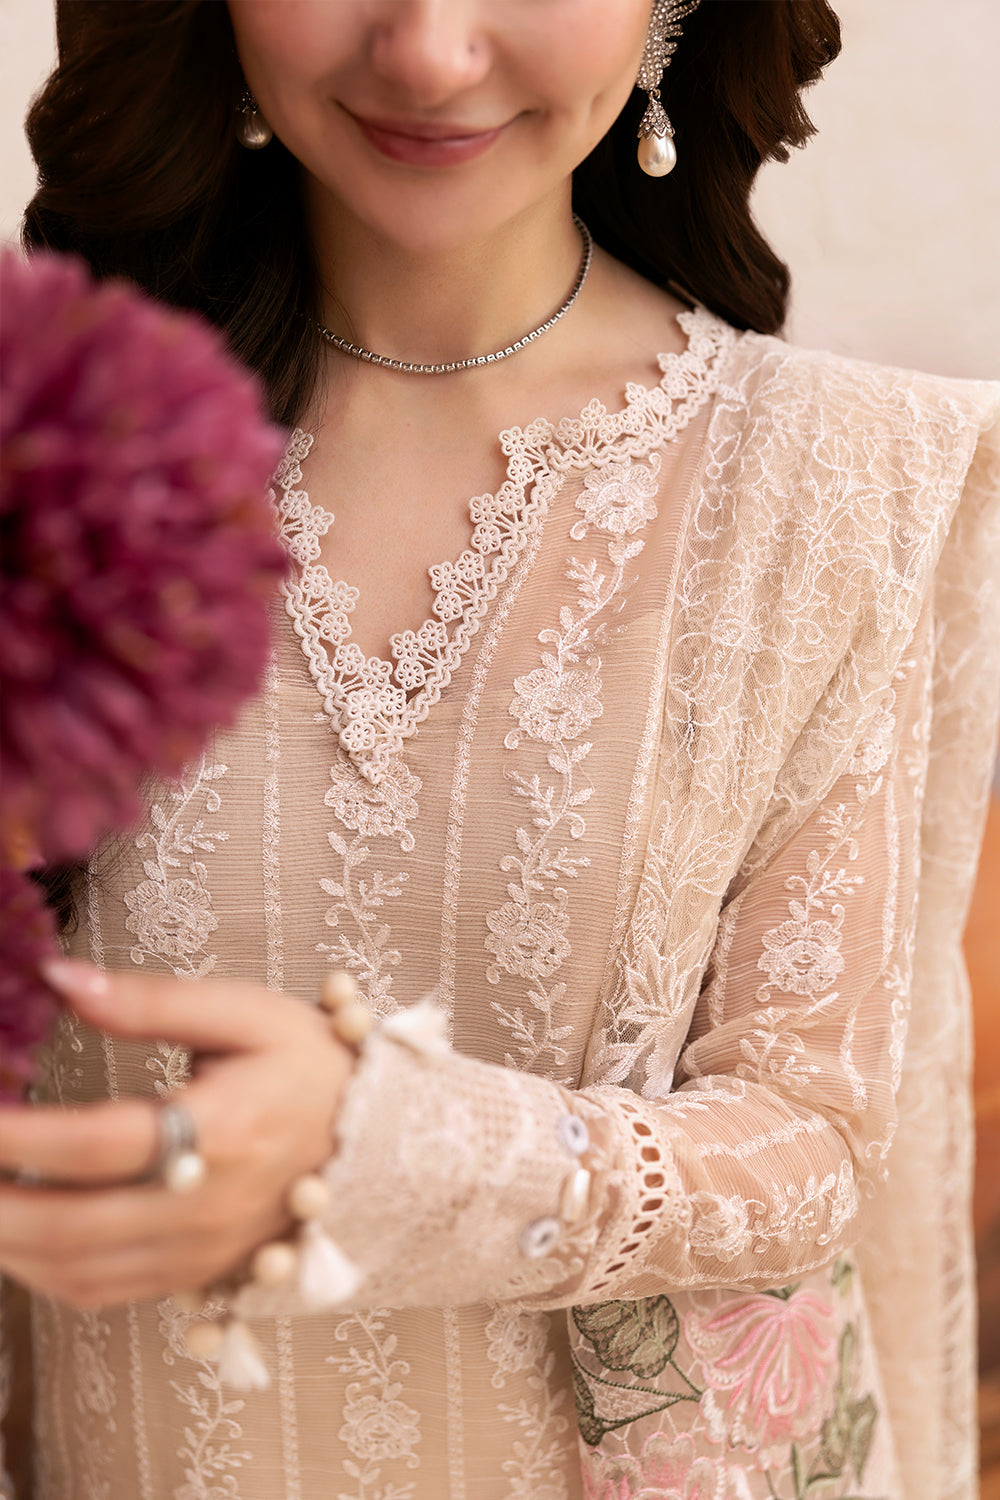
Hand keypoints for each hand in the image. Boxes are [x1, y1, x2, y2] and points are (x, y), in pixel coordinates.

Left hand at [0, 962, 354, 1308]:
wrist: (380, 1140)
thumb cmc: (310, 1064)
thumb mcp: (243, 1012)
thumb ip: (149, 1001)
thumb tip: (60, 979)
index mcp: (224, 1130)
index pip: (99, 1144)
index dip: (18, 1133)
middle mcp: (209, 1206)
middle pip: (70, 1226)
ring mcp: (201, 1253)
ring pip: (75, 1272)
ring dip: (7, 1243)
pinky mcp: (196, 1276)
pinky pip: (100, 1292)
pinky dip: (40, 1271)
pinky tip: (17, 1233)